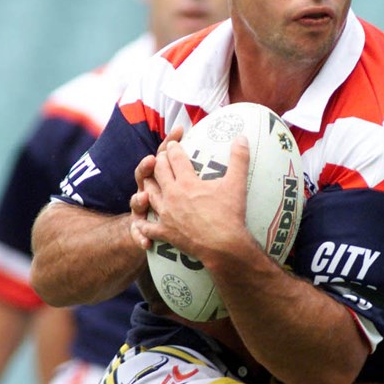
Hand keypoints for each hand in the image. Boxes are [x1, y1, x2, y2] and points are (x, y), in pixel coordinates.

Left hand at [131, 136, 253, 262]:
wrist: (223, 246)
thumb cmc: (230, 215)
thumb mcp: (237, 184)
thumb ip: (239, 159)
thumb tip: (242, 137)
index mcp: (187, 182)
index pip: (175, 158)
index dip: (174, 148)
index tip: (174, 144)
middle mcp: (172, 195)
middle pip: (159, 172)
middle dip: (159, 161)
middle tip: (162, 157)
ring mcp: (166, 214)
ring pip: (150, 194)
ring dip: (148, 185)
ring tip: (150, 181)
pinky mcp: (166, 233)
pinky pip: (148, 227)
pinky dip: (143, 224)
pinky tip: (142, 222)